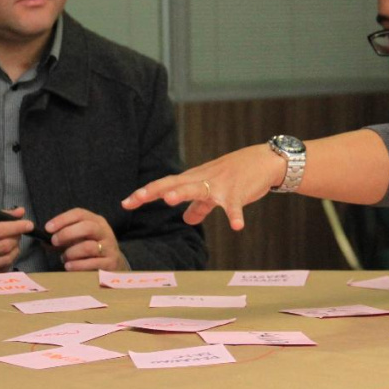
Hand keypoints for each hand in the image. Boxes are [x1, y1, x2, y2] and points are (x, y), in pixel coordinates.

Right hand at [0, 207, 32, 277]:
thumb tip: (20, 212)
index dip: (17, 227)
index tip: (29, 224)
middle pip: (6, 247)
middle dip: (17, 238)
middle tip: (18, 232)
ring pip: (6, 259)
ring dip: (15, 249)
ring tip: (12, 241)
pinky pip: (1, 270)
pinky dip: (8, 260)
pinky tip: (5, 253)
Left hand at [44, 208, 127, 271]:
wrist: (114, 264)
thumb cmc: (91, 249)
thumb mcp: (78, 239)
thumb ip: (62, 239)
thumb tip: (43, 241)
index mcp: (96, 221)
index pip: (79, 214)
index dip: (62, 219)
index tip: (48, 228)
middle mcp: (104, 231)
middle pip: (87, 227)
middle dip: (67, 234)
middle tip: (54, 242)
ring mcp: (109, 247)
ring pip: (88, 247)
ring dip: (71, 253)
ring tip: (64, 258)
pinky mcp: (110, 262)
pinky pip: (92, 263)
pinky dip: (77, 265)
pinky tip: (69, 266)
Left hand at [121, 144, 285, 230]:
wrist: (264, 161)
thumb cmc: (237, 175)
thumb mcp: (214, 190)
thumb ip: (199, 206)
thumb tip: (186, 220)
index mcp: (194, 179)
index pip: (165, 184)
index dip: (145, 193)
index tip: (125, 203)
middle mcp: (203, 179)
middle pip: (174, 183)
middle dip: (154, 191)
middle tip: (136, 198)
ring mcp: (220, 184)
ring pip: (199, 188)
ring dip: (184, 193)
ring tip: (169, 201)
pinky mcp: (238, 191)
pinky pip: (235, 205)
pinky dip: (235, 215)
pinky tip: (236, 227)